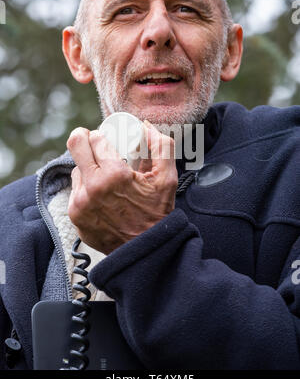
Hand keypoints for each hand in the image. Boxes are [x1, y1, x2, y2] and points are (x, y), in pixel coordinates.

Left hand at [66, 121, 177, 253]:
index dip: (102, 134)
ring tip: (104, 175)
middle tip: (96, 144)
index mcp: (114, 175)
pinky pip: (75, 190)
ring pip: (76, 169)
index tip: (109, 139)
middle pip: (75, 145)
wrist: (144, 251)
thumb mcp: (167, 179)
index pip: (96, 139)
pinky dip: (86, 188)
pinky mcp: (75, 215)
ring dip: (87, 167)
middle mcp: (92, 187)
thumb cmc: (156, 214)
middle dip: (85, 139)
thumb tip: (146, 127)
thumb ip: (162, 147)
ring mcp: (80, 203)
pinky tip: (101, 194)